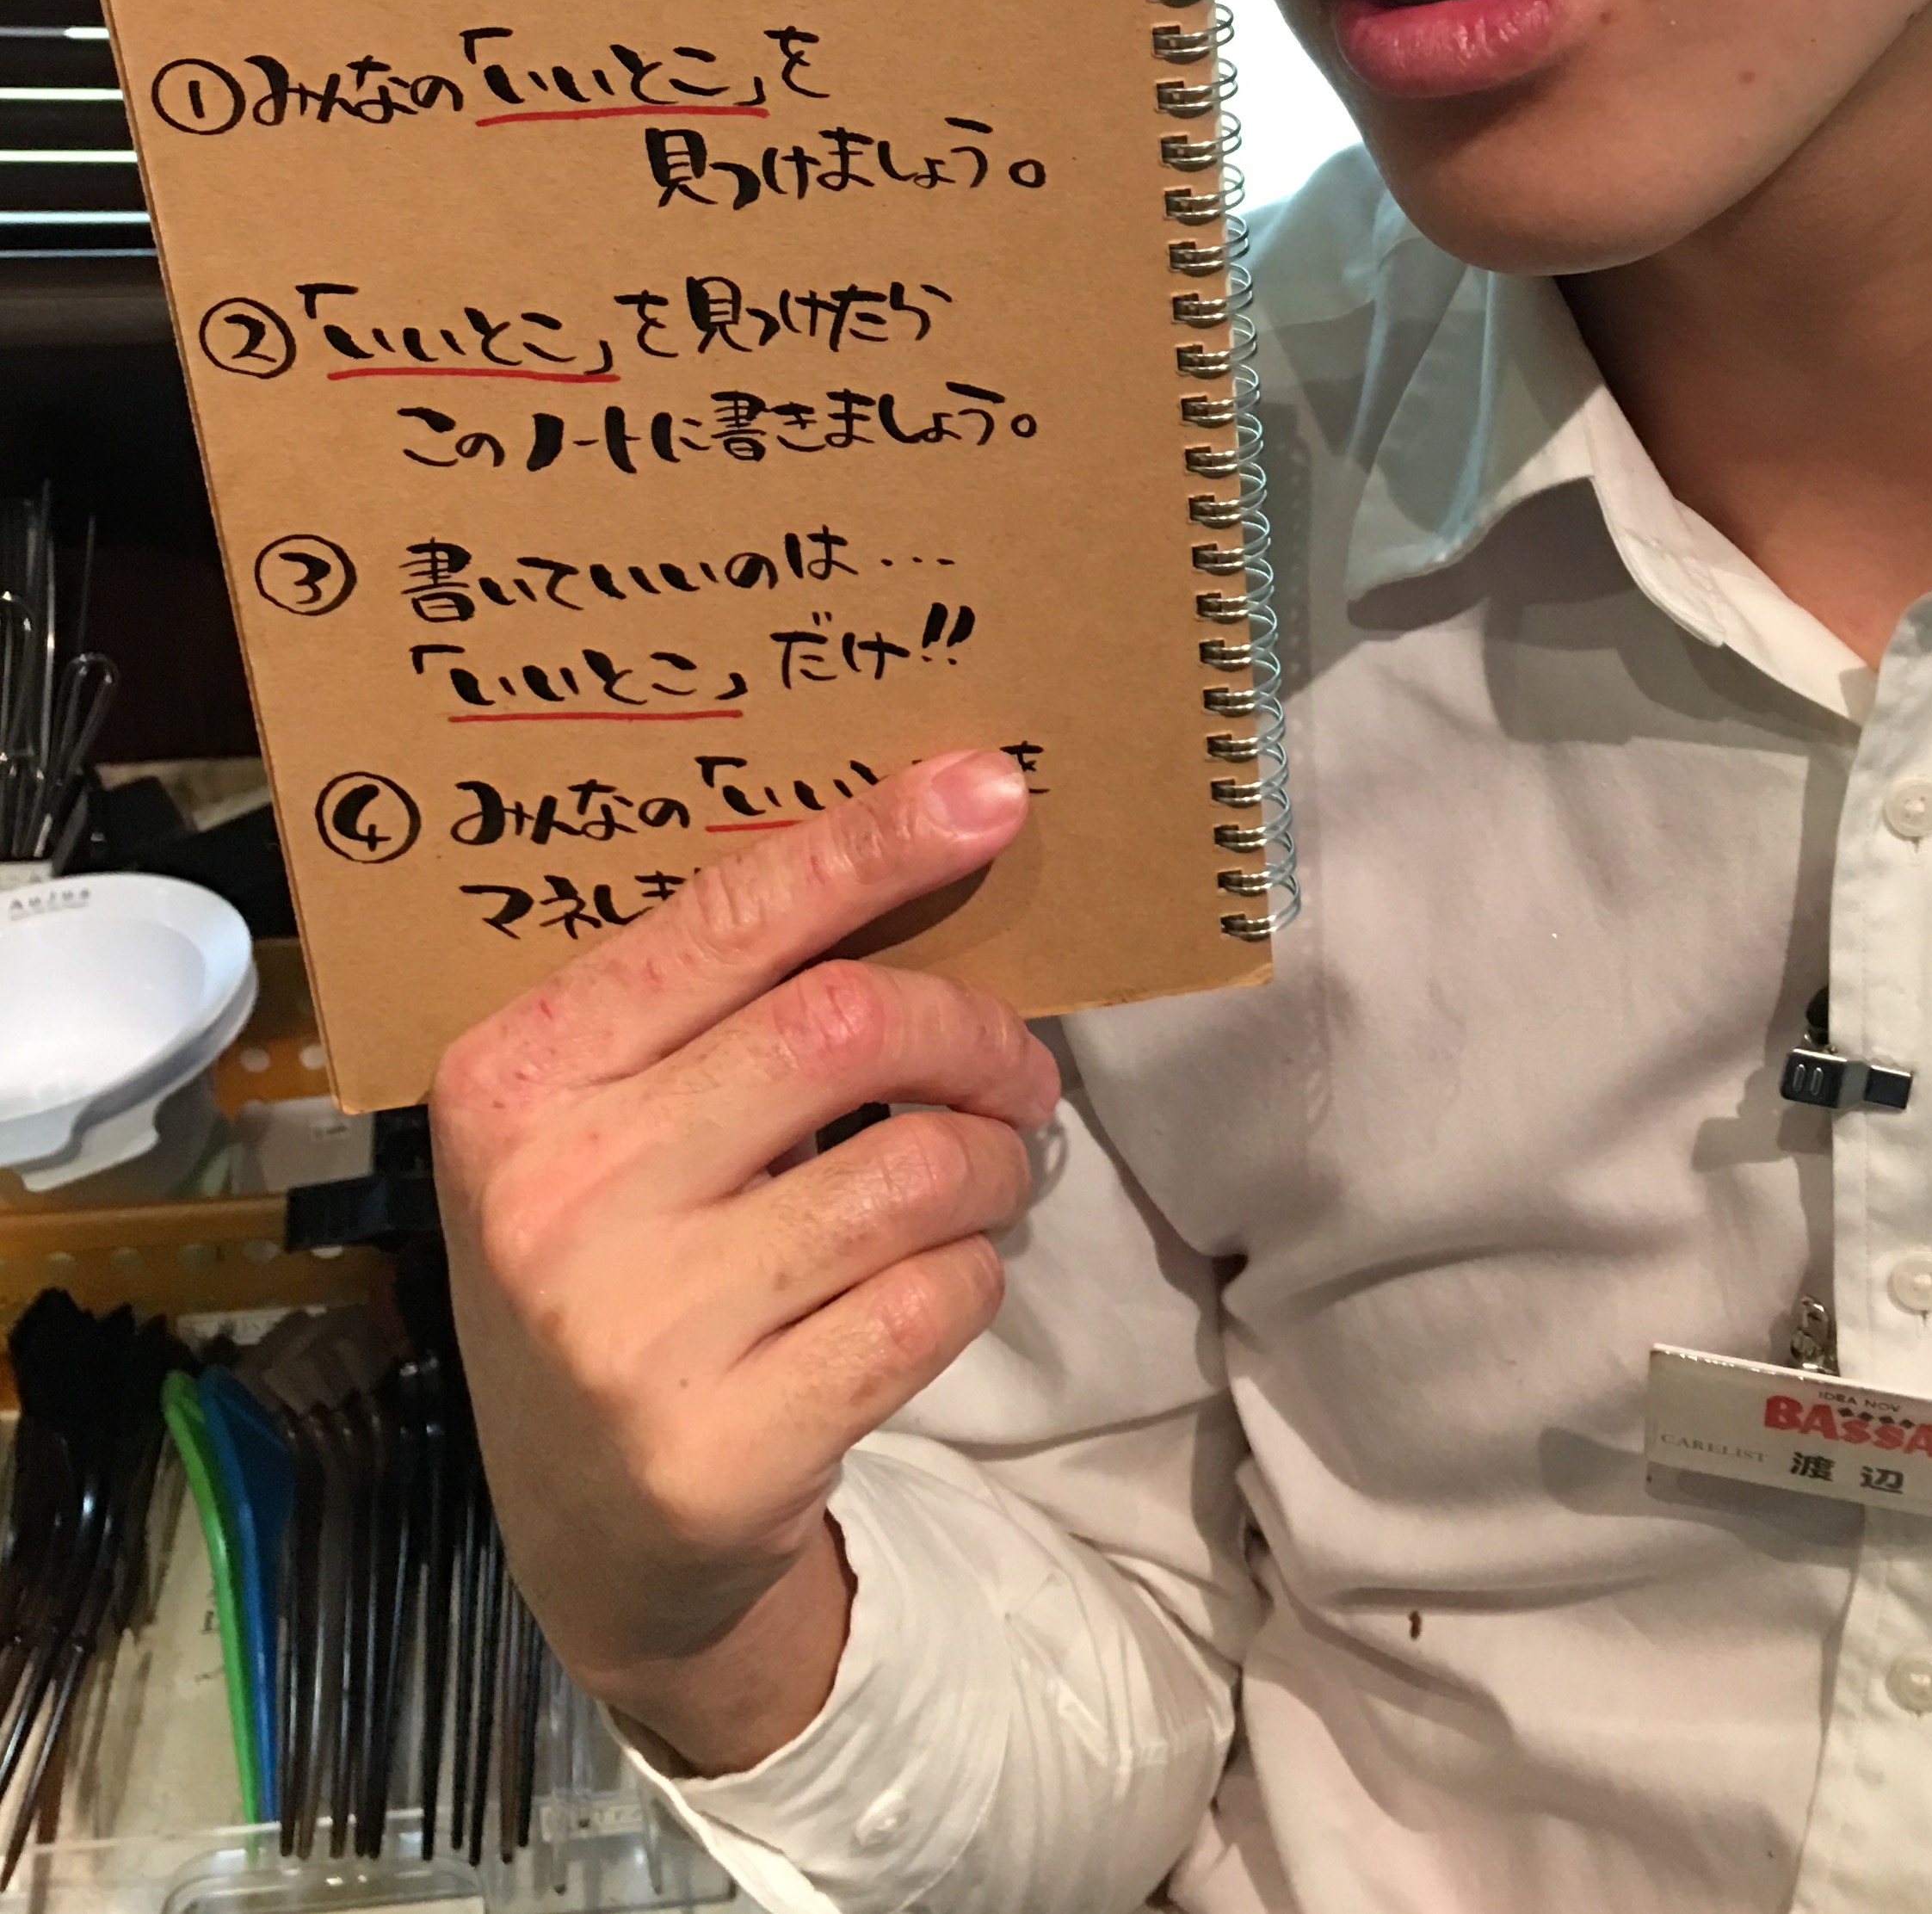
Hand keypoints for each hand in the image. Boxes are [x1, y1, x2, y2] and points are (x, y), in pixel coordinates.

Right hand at [431, 745, 1058, 1773]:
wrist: (590, 1537)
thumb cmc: (627, 1265)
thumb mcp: (614, 1122)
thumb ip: (722, 1007)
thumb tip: (931, 843)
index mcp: (518, 1077)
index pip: (732, 921)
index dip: (874, 846)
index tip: (992, 790)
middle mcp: (555, 1196)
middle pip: (844, 1027)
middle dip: (974, 1034)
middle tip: (1016, 1070)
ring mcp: (630, 1333)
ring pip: (913, 1169)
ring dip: (995, 1164)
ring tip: (985, 1180)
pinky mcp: (720, 1453)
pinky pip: (929, 1303)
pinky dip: (973, 1274)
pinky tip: (936, 1283)